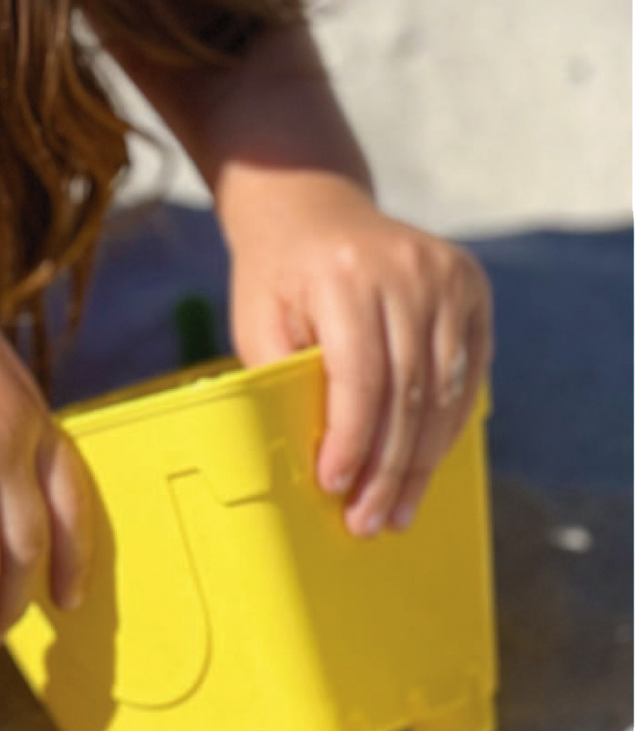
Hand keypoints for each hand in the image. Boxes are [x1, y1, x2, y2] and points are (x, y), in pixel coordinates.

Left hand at [225, 173, 491, 537]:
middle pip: (407, 391)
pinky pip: (467, 374)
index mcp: (344, 273)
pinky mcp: (472, 287)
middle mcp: (406, 268)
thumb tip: (319, 462)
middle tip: (370, 522)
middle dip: (388, 468)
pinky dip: (446, 427)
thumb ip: (283, 381)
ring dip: (422, 462)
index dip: (352, 439)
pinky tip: (424, 466)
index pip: (359, 374)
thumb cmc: (277, 277)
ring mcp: (447, 274)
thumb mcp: (259, 321)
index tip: (336, 488)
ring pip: (443, 391)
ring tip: (397, 511)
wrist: (311, 209)